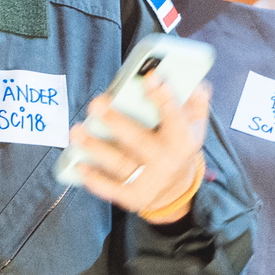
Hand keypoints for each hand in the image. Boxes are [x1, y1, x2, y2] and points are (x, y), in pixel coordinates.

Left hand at [69, 76, 212, 221]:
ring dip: (96, 147)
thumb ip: (194, 103)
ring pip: (120, 163)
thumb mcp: (192, 127)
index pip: (174, 117)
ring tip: (77, 131)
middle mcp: (166, 161)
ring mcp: (149, 181)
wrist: (177, 191)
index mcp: (182, 140)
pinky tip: (79, 165)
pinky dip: (94, 178)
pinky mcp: (134, 197)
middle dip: (117, 122)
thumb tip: (197, 84)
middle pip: (139, 141)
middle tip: (97, 104)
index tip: (150, 78)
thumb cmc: (178, 148)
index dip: (163, 98)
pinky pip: (111, 188)